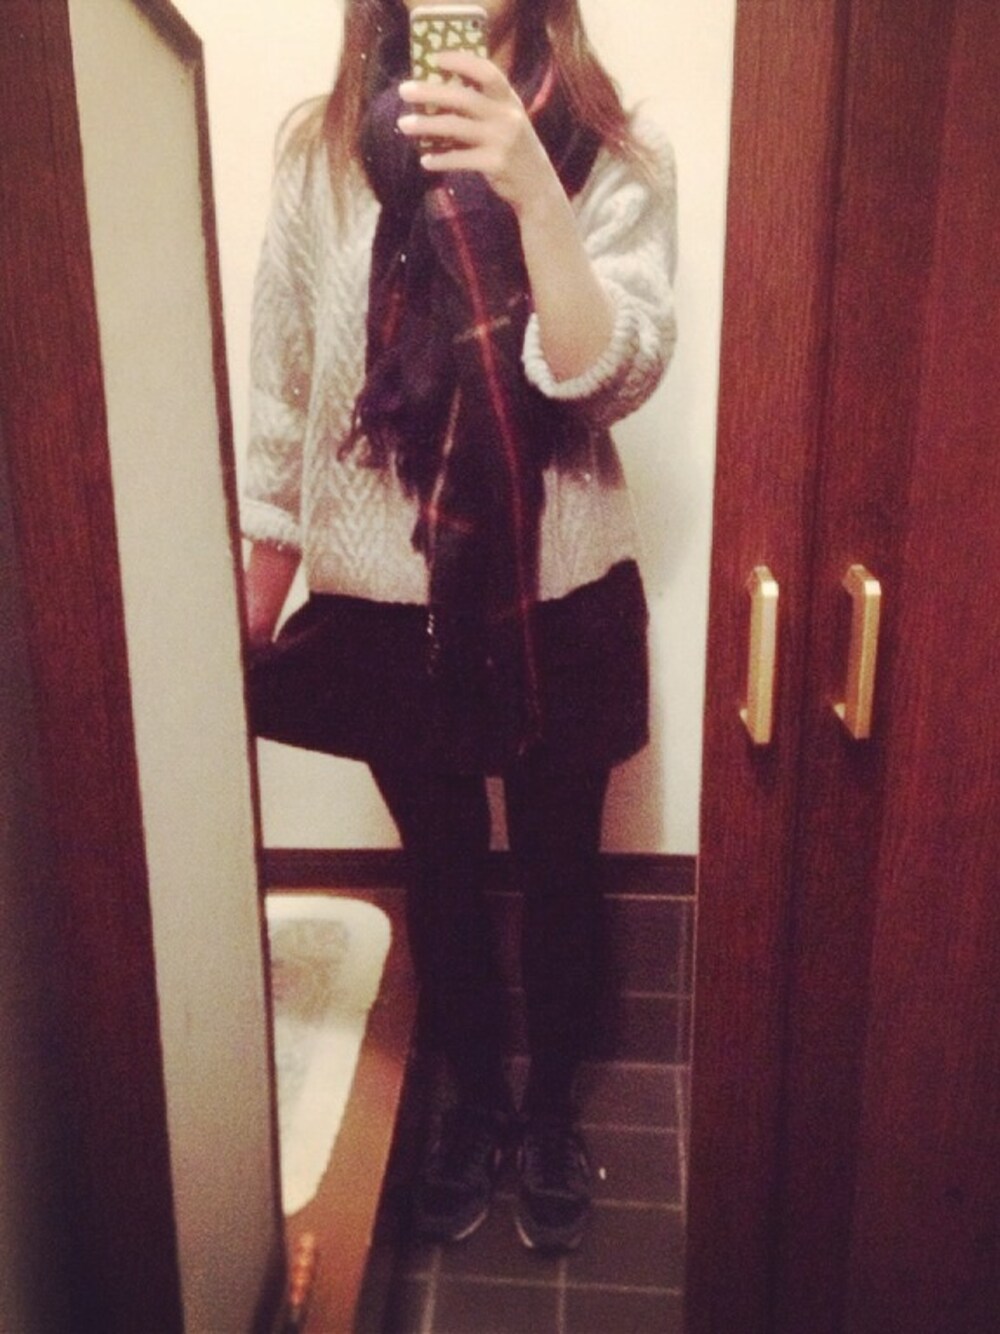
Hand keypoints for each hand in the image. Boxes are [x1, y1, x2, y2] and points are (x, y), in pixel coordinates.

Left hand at [397, 52, 563, 221]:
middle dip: (430, 92)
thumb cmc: (514, 149)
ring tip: (404, 124)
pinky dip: (441, 160)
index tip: (435, 58)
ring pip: (456, 127)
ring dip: (427, 125)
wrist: (538, 185)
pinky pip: (460, 159)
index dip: (461, 61)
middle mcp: (507, 116)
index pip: (486, 71)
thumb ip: (484, 106)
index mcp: (509, 100)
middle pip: (463, 97)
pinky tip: (425, 160)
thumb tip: (440, 94)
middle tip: (404, 90)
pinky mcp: (495, 164)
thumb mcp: (506, 120)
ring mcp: (502, 140)